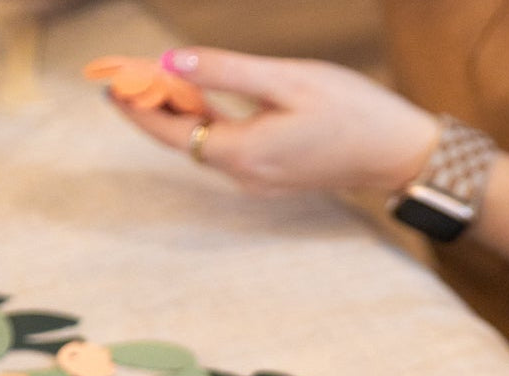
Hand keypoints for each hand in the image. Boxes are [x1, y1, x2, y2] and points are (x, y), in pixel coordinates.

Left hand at [109, 48, 438, 194]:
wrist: (400, 152)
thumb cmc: (353, 113)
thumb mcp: (287, 80)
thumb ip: (226, 72)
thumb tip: (172, 63)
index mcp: (245, 153)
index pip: (171, 130)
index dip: (136, 104)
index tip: (108, 78)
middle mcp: (248, 175)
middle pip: (183, 139)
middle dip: (152, 104)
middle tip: (122, 70)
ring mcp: (262, 179)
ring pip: (204, 143)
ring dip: (180, 111)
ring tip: (154, 76)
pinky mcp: (276, 173)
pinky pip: (228, 146)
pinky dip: (208, 120)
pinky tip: (199, 96)